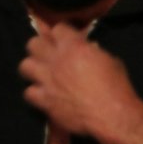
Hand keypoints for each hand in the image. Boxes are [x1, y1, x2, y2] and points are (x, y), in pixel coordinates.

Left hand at [20, 24, 134, 136]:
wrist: (111, 115)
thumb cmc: (117, 86)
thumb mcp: (111, 61)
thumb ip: (95, 53)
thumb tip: (89, 51)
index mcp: (74, 47)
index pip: (58, 28)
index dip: (63, 33)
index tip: (68, 38)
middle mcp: (55, 60)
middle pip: (34, 43)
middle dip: (42, 46)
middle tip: (51, 53)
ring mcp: (47, 81)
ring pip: (25, 66)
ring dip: (34, 68)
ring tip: (43, 73)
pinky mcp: (44, 100)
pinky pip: (28, 92)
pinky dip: (36, 92)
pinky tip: (46, 94)